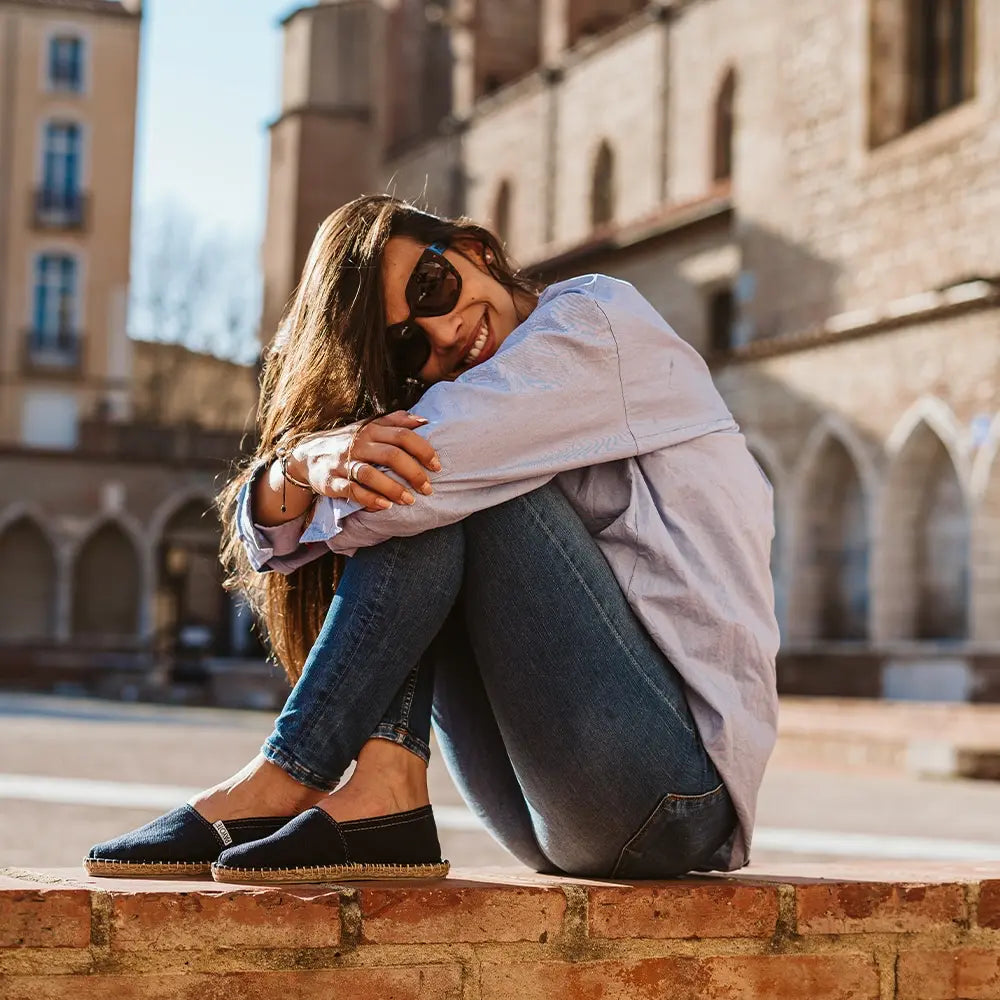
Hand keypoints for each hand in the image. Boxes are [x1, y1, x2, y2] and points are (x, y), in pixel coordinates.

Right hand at [289, 411, 440, 511]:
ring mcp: (344, 463)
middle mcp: (358, 444)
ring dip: (394, 489)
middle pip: (392, 455)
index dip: (423, 450)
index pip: (403, 436)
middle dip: (414, 473)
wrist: (306, 454)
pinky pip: (352, 491)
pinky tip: (386, 507)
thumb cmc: (347, 441)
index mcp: (370, 430)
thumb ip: (395, 421)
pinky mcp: (331, 481)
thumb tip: (423, 420)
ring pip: (372, 474)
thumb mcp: (368, 426)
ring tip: (410, 500)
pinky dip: (370, 499)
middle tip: (428, 488)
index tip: (437, 465)